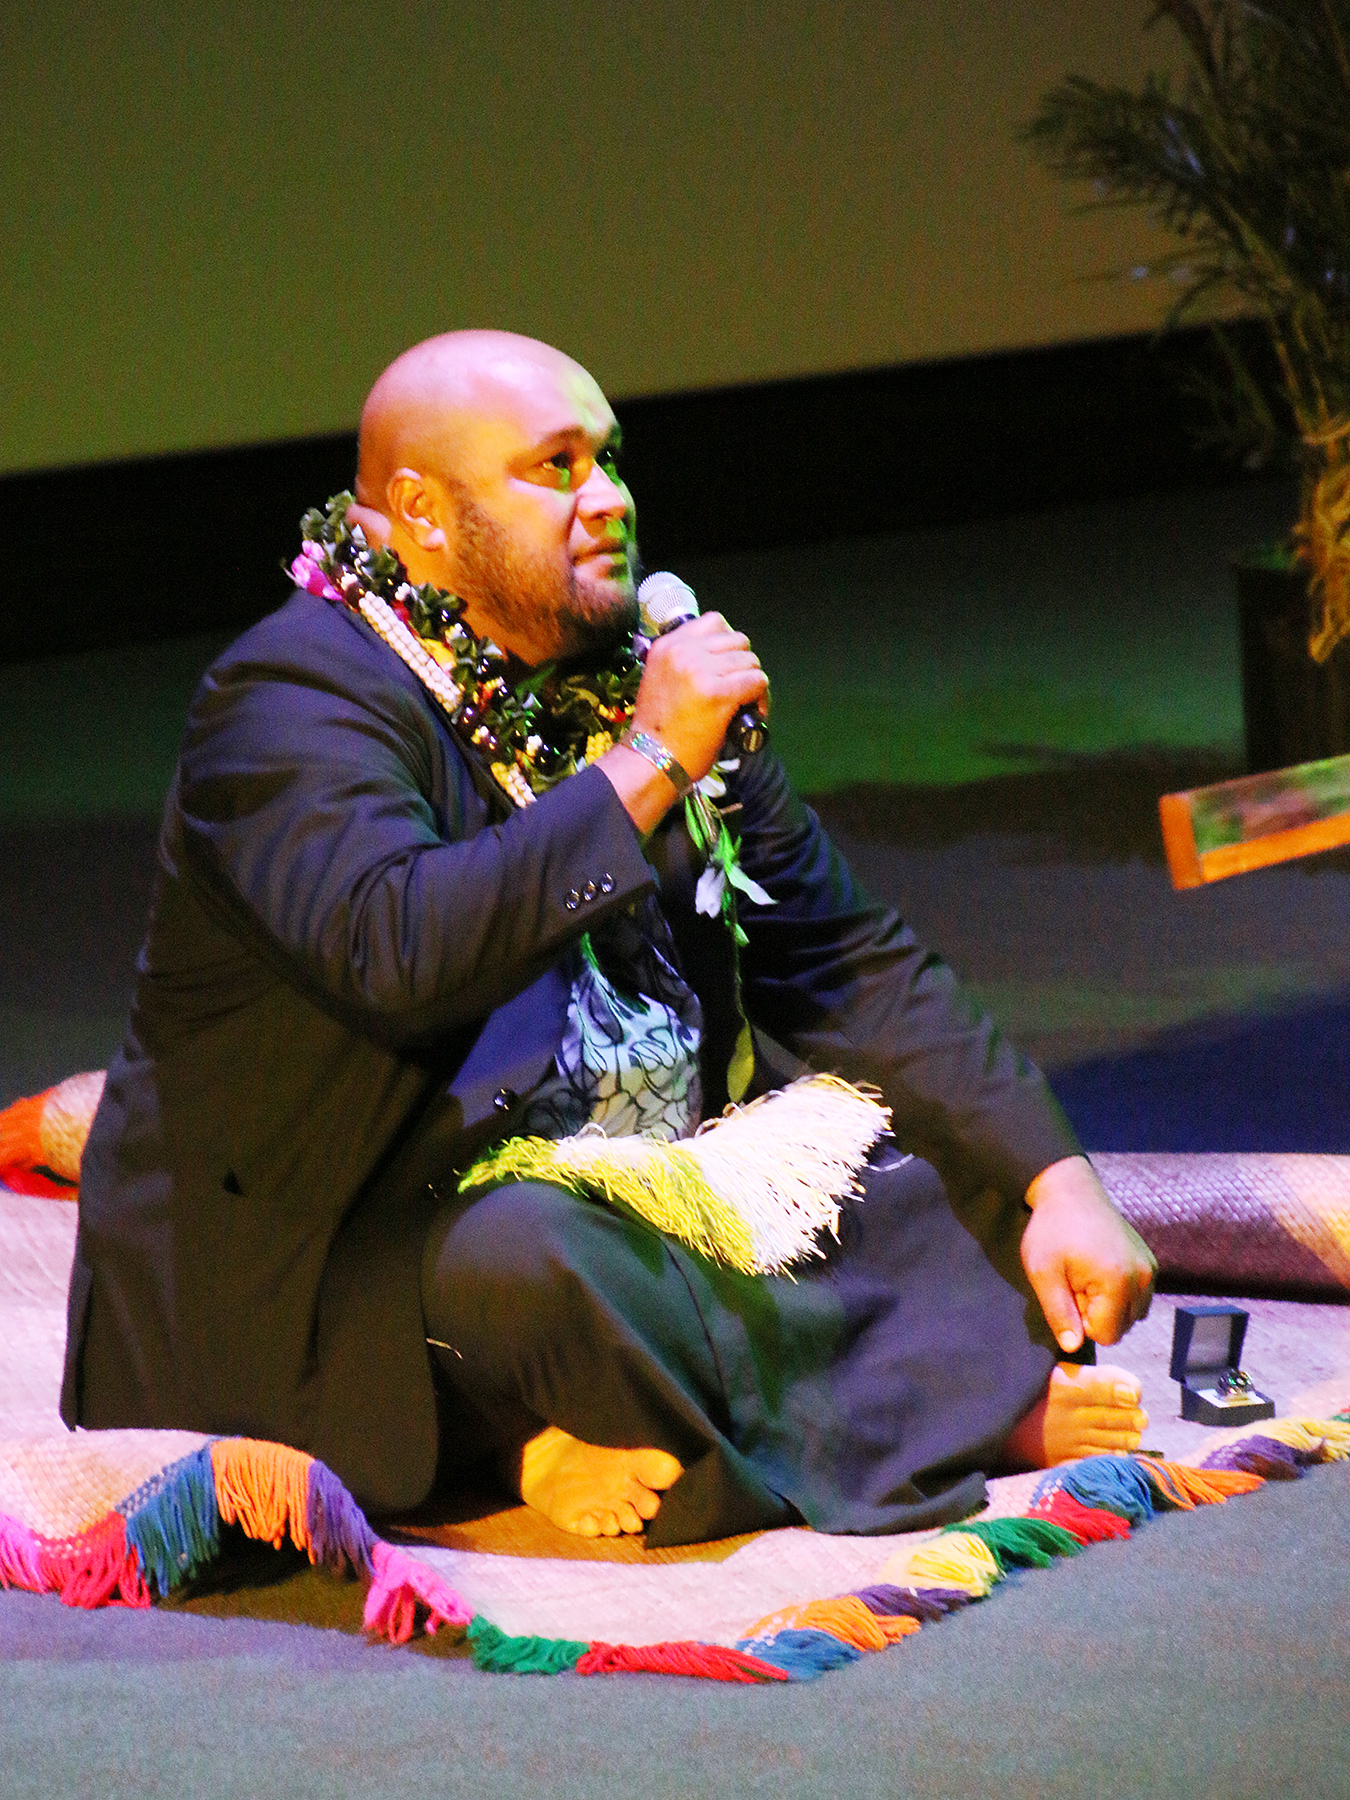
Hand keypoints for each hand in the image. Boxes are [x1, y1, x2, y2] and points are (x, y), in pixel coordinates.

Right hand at [632, 614, 768, 783]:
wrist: (649, 760)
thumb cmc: (657, 731)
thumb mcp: (660, 680)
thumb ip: (683, 662)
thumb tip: (721, 657)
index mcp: (667, 646)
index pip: (714, 622)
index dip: (728, 644)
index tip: (727, 666)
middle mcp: (683, 652)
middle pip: (737, 639)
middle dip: (743, 663)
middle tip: (739, 687)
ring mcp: (701, 671)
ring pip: (750, 660)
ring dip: (753, 681)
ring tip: (747, 702)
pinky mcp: (718, 693)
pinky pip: (757, 681)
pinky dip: (762, 698)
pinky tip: (753, 713)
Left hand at [1021, 1155, 1154, 1352]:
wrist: (1070, 1191)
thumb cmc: (1051, 1231)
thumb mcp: (1043, 1273)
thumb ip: (1058, 1314)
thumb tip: (1072, 1347)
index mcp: (1118, 1282)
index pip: (1105, 1334)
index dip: (1081, 1320)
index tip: (1069, 1292)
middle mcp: (1143, 1278)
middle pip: (1121, 1328)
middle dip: (1096, 1314)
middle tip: (1076, 1282)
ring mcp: (1150, 1269)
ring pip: (1131, 1315)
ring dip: (1108, 1305)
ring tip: (1086, 1276)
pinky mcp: (1150, 1262)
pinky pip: (1138, 1298)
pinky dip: (1119, 1293)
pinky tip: (1099, 1269)